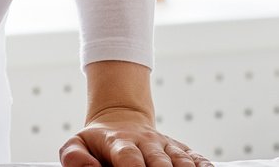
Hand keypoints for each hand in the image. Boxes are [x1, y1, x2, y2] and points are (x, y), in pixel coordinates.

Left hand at [59, 106, 210, 166]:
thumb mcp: (77, 143)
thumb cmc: (97, 141)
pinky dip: (203, 166)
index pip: (128, 157)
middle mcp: (146, 142)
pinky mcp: (178, 148)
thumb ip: (74, 157)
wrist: (120, 117)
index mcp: (120, 142)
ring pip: (180, 160)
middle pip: (159, 162)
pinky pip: (195, 157)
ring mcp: (164, 145)